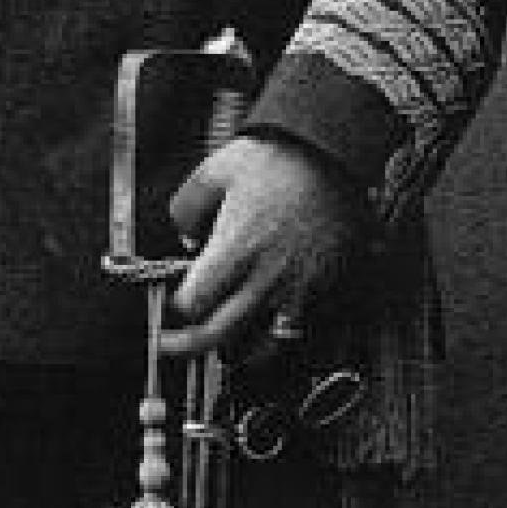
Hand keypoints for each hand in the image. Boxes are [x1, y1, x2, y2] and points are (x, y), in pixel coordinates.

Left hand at [161, 132, 362, 357]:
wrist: (334, 155)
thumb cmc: (274, 159)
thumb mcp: (214, 171)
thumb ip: (186, 208)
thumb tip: (186, 239)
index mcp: (235, 250)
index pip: (194, 303)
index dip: (177, 307)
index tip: (173, 302)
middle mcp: (267, 278)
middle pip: (220, 335)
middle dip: (189, 345)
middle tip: (172, 346)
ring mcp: (302, 291)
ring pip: (265, 349)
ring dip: (240, 352)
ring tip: (227, 347)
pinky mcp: (331, 292)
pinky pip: (306, 337)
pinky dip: (284, 345)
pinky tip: (272, 336)